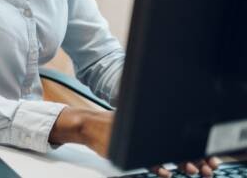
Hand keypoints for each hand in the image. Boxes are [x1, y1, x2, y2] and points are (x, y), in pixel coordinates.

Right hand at [49, 108, 220, 176]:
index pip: (179, 137)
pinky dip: (156, 166)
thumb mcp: (133, 127)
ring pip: (164, 150)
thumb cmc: (111, 130)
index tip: (210, 160)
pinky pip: (143, 157)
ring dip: (181, 162)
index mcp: (151, 124)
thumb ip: (153, 135)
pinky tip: (165, 172)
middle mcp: (147, 128)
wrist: (87, 126)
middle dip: (195, 158)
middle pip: (176, 144)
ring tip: (191, 170)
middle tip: (206, 168)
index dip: (198, 149)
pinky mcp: (125, 145)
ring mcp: (136, 136)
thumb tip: (178, 149)